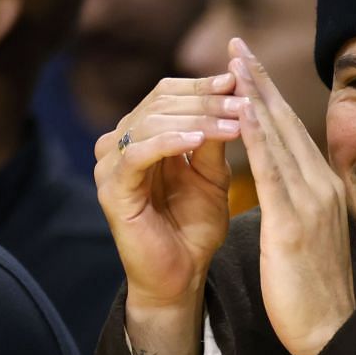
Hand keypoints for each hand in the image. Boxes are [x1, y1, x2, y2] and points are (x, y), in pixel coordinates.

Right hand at [94, 73, 238, 311]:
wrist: (182, 276)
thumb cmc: (196, 226)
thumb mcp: (214, 175)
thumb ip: (217, 138)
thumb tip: (236, 93)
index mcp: (144, 134)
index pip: (170, 93)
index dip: (206, 84)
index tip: (244, 78)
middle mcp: (121, 143)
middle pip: (161, 102)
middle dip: (207, 99)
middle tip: (244, 98)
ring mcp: (111, 165)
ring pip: (151, 122)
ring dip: (196, 118)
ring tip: (234, 120)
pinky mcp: (111, 189)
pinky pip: (137, 155)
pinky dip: (168, 143)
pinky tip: (198, 141)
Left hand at [231, 37, 355, 354]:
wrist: (331, 333)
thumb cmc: (317, 295)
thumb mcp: (312, 240)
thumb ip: (302, 209)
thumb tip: (290, 192)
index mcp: (325, 191)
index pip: (294, 134)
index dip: (270, 97)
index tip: (248, 67)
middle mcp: (322, 188)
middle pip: (287, 124)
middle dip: (260, 83)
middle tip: (238, 46)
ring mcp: (311, 203)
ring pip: (279, 138)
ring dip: (254, 96)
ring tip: (233, 63)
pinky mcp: (294, 223)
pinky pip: (271, 170)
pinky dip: (255, 135)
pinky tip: (237, 110)